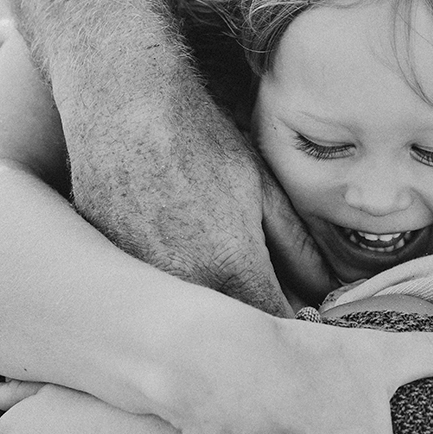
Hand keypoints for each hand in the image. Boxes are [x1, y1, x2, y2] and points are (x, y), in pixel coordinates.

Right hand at [59, 55, 331, 311]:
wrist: (121, 102)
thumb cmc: (199, 137)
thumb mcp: (264, 189)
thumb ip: (297, 249)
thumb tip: (325, 291)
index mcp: (231, 265)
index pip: (272, 327)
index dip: (292, 331)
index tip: (306, 326)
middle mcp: (182, 284)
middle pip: (227, 331)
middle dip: (252, 327)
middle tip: (269, 307)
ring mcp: (139, 278)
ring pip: (185, 319)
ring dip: (207, 314)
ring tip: (217, 276)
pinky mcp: (107, 266)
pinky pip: (149, 294)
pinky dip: (167, 291)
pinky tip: (174, 257)